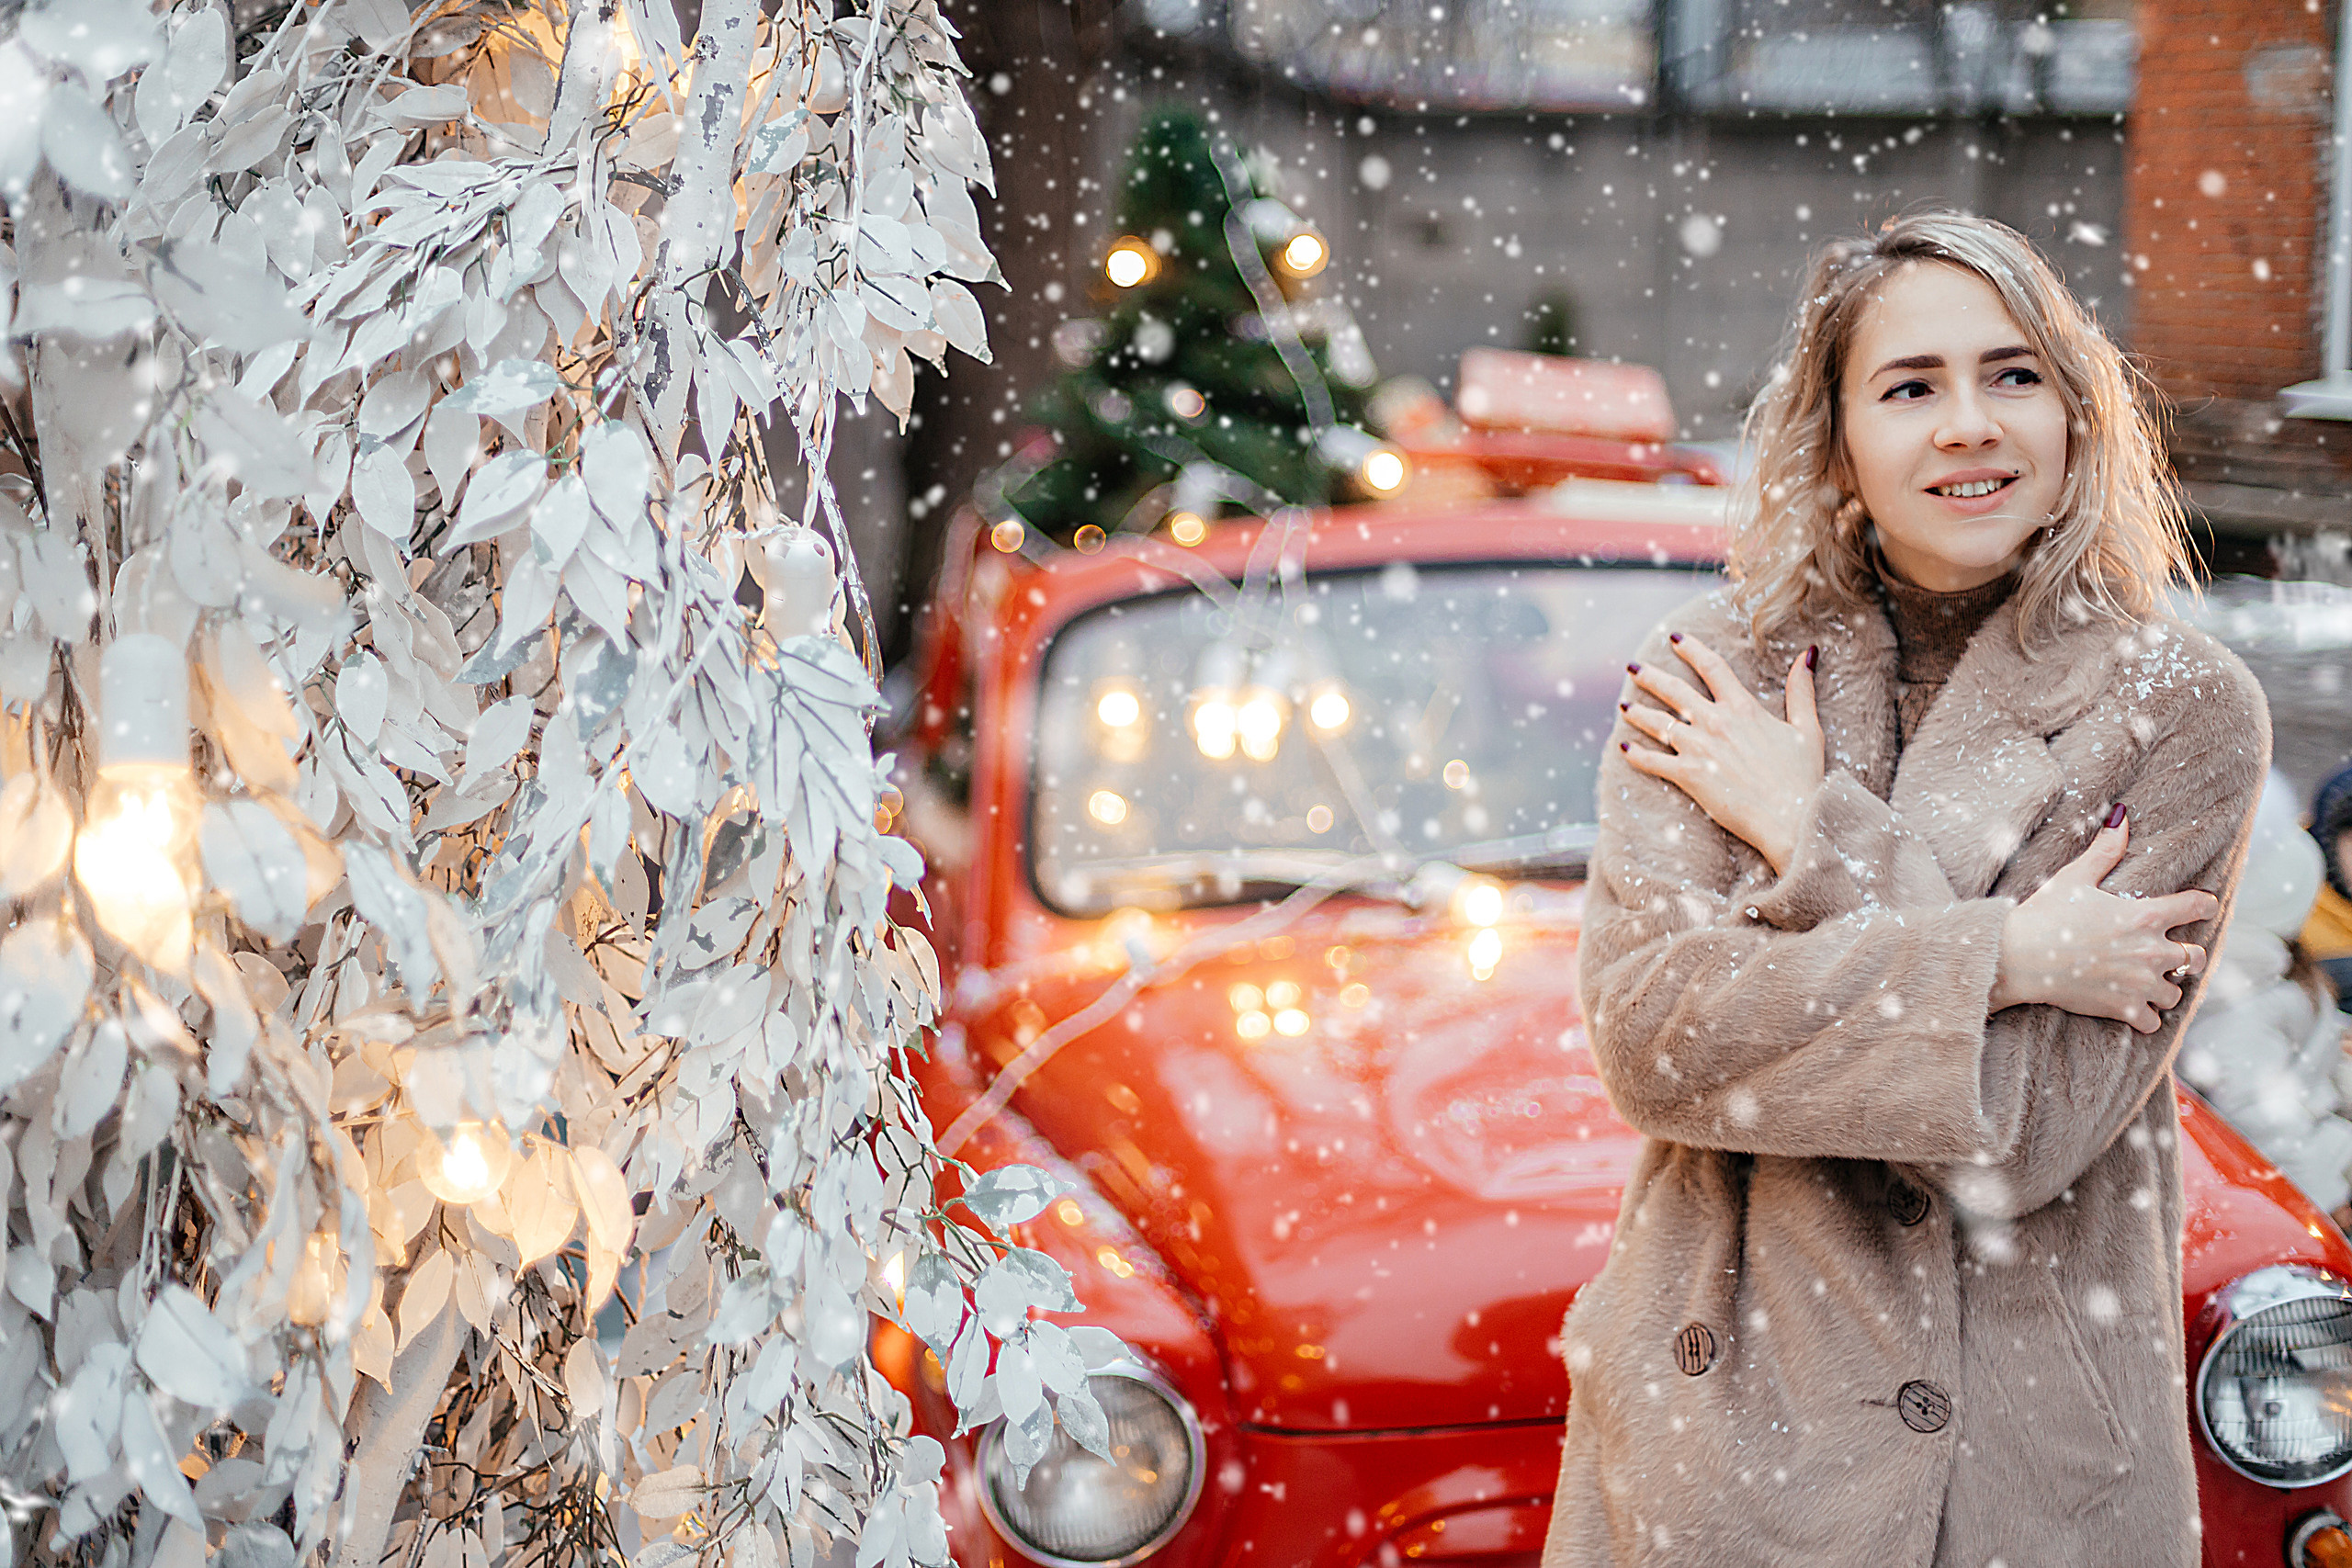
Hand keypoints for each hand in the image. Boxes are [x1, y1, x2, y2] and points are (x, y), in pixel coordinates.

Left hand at [1618, 634, 1825, 874]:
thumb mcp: (1807, 728)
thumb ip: (1801, 690)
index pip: (1712, 667)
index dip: (1691, 649)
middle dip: (1650, 676)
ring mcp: (1698, 748)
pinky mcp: (1688, 775)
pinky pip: (1653, 761)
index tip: (1675, 638)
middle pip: (1674, 690)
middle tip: (1633, 668)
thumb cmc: (1802, 777)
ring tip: (1623, 706)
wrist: (1790, 818)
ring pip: (1658, 723)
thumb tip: (1807, 654)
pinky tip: (1624, 749)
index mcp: (1743, 708)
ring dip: (1637, 713)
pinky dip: (1636, 755)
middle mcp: (1715, 722)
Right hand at [1988, 809, 2219, 1032]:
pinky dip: (2146, 1018)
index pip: (2198, 907)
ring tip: (2148, 984)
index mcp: (2146, 915)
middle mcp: (2152, 950)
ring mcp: (2140, 983)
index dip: (2203, 906)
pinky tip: (2133, 1010)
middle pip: (2195, 957)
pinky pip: (2153, 1022)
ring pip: (2176, 993)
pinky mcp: (2124, 1009)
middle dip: (2187, 956)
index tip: (2200, 908)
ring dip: (2165, 988)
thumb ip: (2105, 850)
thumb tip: (2122, 816)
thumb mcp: (2075, 878)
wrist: (2017, 957)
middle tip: (2172, 955)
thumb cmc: (2044, 915)